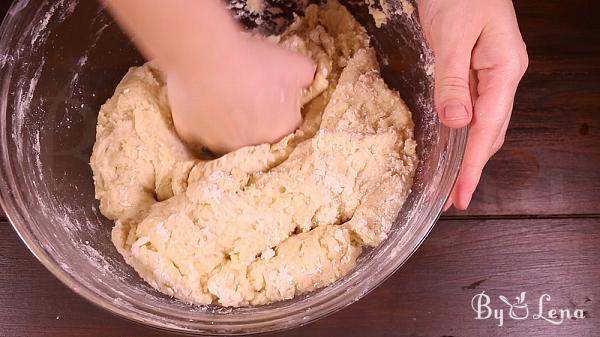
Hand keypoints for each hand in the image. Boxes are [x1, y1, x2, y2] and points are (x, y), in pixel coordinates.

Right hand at [102, 0, 314, 154]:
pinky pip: (200, 131)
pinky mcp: (192, 137)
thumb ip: (308, 77)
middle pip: (257, 136)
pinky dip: (201, 119)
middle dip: (254, 119)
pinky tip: (202, 99)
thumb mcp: (297, 65)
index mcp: (280, 131)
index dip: (279, 110)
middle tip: (245, 94)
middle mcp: (251, 147)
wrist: (207, 57)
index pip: (286, 126)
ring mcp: (219, 145)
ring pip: (227, 137)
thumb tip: (307, 82)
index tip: (270, 95)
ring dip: (227, 123)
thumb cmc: (256, 61)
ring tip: (222, 96)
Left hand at [418, 0, 528, 209]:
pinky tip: (452, 145)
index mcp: (504, 69)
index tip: (461, 193)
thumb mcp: (452, 37)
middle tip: (454, 198)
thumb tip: (457, 122)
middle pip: (490, 131)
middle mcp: (502, 76)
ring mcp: (491, 74)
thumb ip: (452, 80)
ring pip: (483, 123)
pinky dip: (462, 131)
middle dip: (473, 167)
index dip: (473, 164)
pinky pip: (471, 108)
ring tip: (452, 181)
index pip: (488, 128)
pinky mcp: (476, 70)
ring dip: (468, 152)